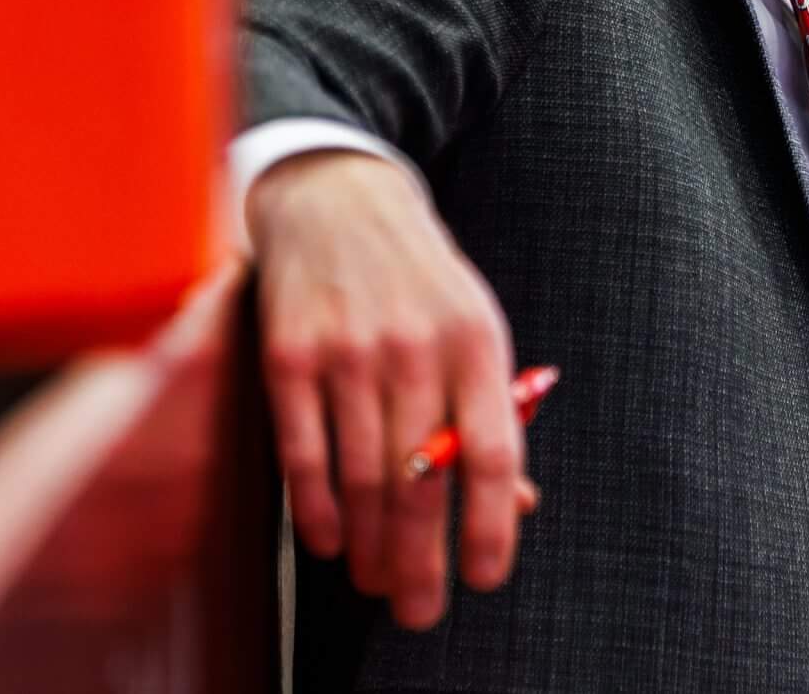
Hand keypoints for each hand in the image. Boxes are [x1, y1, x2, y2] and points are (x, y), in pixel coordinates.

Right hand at [248, 150, 534, 629]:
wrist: (338, 197)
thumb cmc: (418, 277)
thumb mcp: (473, 326)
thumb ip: (492, 411)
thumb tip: (519, 504)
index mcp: (474, 341)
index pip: (491, 454)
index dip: (491, 527)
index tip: (485, 578)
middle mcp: (413, 347)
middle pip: (420, 482)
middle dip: (421, 563)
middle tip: (419, 610)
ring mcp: (347, 351)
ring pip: (360, 479)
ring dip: (371, 547)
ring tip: (377, 582)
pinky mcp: (289, 355)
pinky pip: (303, 453)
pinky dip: (315, 510)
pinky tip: (328, 542)